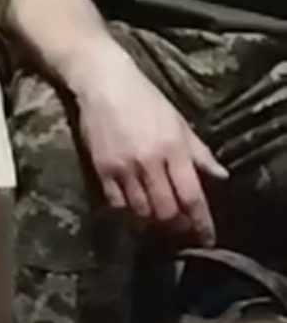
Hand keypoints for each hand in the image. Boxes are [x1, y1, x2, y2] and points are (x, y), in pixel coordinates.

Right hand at [69, 45, 227, 245]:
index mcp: (173, 148)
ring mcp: (123, 168)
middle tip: (182, 232)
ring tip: (160, 225)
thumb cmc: (145, 99)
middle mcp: (149, 162)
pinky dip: (129, 213)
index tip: (206, 238)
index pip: (191, 195)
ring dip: (152, 223)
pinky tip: (135, 212)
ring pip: (141, 211)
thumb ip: (198, 153)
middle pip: (166, 210)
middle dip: (176, 227)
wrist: (103, 85)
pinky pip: (117, 204)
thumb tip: (220, 175)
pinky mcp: (102, 171)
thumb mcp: (178, 123)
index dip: (200, 221)